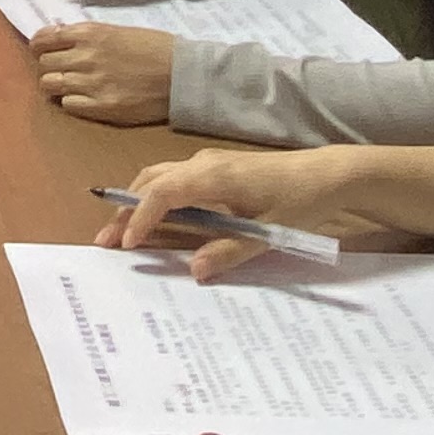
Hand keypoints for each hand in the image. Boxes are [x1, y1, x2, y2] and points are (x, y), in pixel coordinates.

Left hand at [29, 22, 174, 124]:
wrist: (182, 74)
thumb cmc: (155, 47)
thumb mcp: (118, 30)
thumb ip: (88, 36)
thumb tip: (62, 40)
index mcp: (89, 33)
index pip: (43, 39)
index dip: (39, 46)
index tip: (43, 50)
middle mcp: (85, 57)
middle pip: (44, 64)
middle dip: (50, 67)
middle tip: (63, 70)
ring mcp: (91, 83)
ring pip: (50, 85)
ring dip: (56, 86)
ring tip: (71, 86)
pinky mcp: (101, 107)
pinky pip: (68, 105)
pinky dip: (71, 102)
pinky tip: (85, 99)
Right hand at [98, 148, 370, 278]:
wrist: (327, 175)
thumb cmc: (299, 202)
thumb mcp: (268, 233)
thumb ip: (230, 252)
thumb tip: (194, 272)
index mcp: (214, 176)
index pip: (162, 192)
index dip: (140, 217)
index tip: (126, 245)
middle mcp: (204, 163)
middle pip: (150, 179)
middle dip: (125, 209)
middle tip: (106, 241)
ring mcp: (209, 162)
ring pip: (159, 175)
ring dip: (137, 201)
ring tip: (122, 233)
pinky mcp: (216, 167)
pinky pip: (174, 178)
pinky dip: (155, 196)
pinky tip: (156, 219)